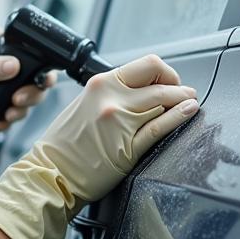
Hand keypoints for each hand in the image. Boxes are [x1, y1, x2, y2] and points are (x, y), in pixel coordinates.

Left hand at [0, 17, 55, 125]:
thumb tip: (16, 67)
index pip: (25, 49)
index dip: (35, 69)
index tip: (34, 86)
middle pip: (27, 71)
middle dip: (28, 92)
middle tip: (18, 104)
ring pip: (18, 86)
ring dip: (18, 105)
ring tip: (8, 117)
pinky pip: (4, 94)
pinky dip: (5, 109)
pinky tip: (0, 120)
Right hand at [0, 54, 198, 238]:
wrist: (50, 173)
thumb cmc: (65, 144)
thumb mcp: (85, 104)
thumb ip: (112, 93)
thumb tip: (143, 90)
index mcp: (101, 84)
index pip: (146, 65)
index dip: (166, 72)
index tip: (170, 81)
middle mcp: (111, 98)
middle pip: (160, 81)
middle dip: (179, 86)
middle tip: (186, 93)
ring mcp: (120, 122)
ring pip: (163, 102)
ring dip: (183, 101)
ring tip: (189, 103)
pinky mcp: (127, 147)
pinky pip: (159, 127)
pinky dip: (179, 117)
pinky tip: (188, 112)